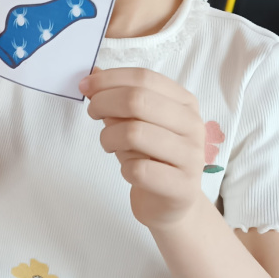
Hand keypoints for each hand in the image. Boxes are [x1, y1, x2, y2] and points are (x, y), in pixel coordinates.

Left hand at [81, 66, 206, 228]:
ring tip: (109, 145)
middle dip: (103, 103)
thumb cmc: (150, 157)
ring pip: (134, 133)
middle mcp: (193, 125)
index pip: (144, 78)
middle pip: (138, 100)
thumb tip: (92, 73)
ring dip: (109, 138)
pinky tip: (128, 170)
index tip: (85, 86)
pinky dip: (124, 168)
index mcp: (184, 103)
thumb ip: (117, 98)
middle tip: (92, 113)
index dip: (109, 79)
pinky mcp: (182, 187)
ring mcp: (191, 157)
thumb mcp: (134, 122)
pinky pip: (139, 169)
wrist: (170, 203)